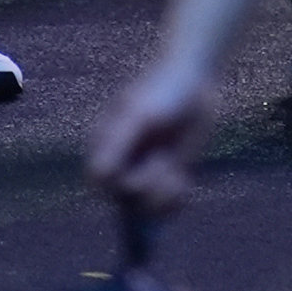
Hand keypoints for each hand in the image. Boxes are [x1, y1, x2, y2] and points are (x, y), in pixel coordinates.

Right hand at [90, 60, 214, 218]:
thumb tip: (98, 178)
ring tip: (175, 167)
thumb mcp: (138, 115)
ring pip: (147, 209)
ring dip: (165, 193)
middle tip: (163, 161)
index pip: (100, 183)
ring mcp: (144, 173)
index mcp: (104, 146)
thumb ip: (117, 144)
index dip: (118, 185)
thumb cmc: (160, 91)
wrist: (194, 81)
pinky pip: (167, 208)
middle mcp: (121, 164)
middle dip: (148, 186)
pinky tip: (184, 178)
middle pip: (125, 201)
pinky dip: (177, 199)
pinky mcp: (167, 179)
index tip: (138, 174)